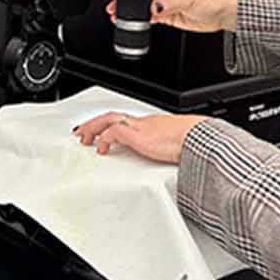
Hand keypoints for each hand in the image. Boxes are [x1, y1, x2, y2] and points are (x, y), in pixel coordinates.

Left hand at [73, 112, 208, 163]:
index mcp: (150, 125)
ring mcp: (139, 128)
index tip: (102, 132)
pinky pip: (113, 133)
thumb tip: (172, 163)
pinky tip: (100, 148)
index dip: (110, 124)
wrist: (196, 138)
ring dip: (93, 128)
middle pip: (112, 116)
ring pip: (108, 120)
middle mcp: (142, 123)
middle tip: (83, 132)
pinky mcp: (136, 135)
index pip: (125, 120)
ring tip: (84, 138)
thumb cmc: (191, 143)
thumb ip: (167, 152)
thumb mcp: (175, 147)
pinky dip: (104, 139)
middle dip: (95, 123)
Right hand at [104, 0, 236, 32]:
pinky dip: (142, 19)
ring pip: (143, 4)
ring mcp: (165, 0)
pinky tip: (135, 21)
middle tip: (115, 4)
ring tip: (119, 14)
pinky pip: (150, 16)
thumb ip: (167, 3)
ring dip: (132, 10)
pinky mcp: (167, 14)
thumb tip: (152, 8)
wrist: (223, 14)